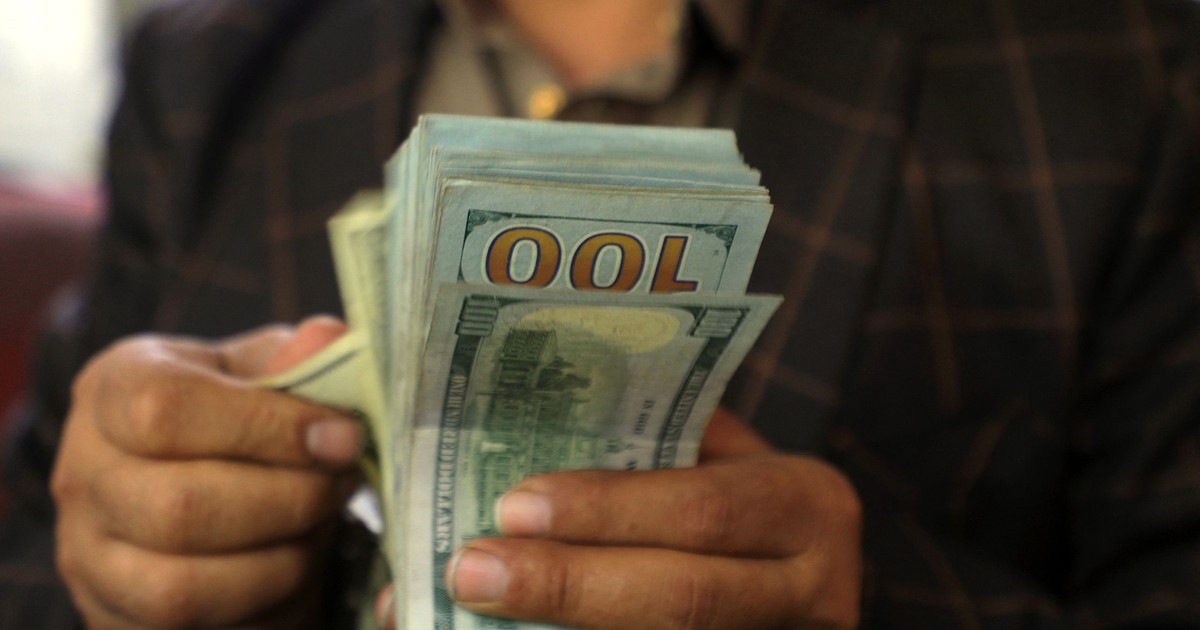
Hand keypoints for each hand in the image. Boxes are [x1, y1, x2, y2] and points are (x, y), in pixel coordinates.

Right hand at [52, 317, 361, 627]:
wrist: (217, 491)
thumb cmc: (245, 420)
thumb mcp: (271, 373)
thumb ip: (300, 358)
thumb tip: (327, 339)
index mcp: (114, 387)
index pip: (165, 408)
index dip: (267, 427)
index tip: (341, 436)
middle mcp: (82, 470)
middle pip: (181, 506)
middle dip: (290, 500)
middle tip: (342, 484)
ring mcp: (87, 552)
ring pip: (183, 584)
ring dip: (280, 558)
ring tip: (318, 524)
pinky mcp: (112, 614)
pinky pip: (192, 627)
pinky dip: (262, 600)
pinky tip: (290, 561)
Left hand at [377, 409, 862, 628]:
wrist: (800, 569)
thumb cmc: (736, 495)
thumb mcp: (719, 454)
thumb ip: (647, 443)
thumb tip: (503, 439)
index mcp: (805, 503)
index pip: (704, 510)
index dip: (609, 511)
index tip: (514, 505)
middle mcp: (814, 589)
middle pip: (684, 599)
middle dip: (567, 586)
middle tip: (471, 571)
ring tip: (466, 609)